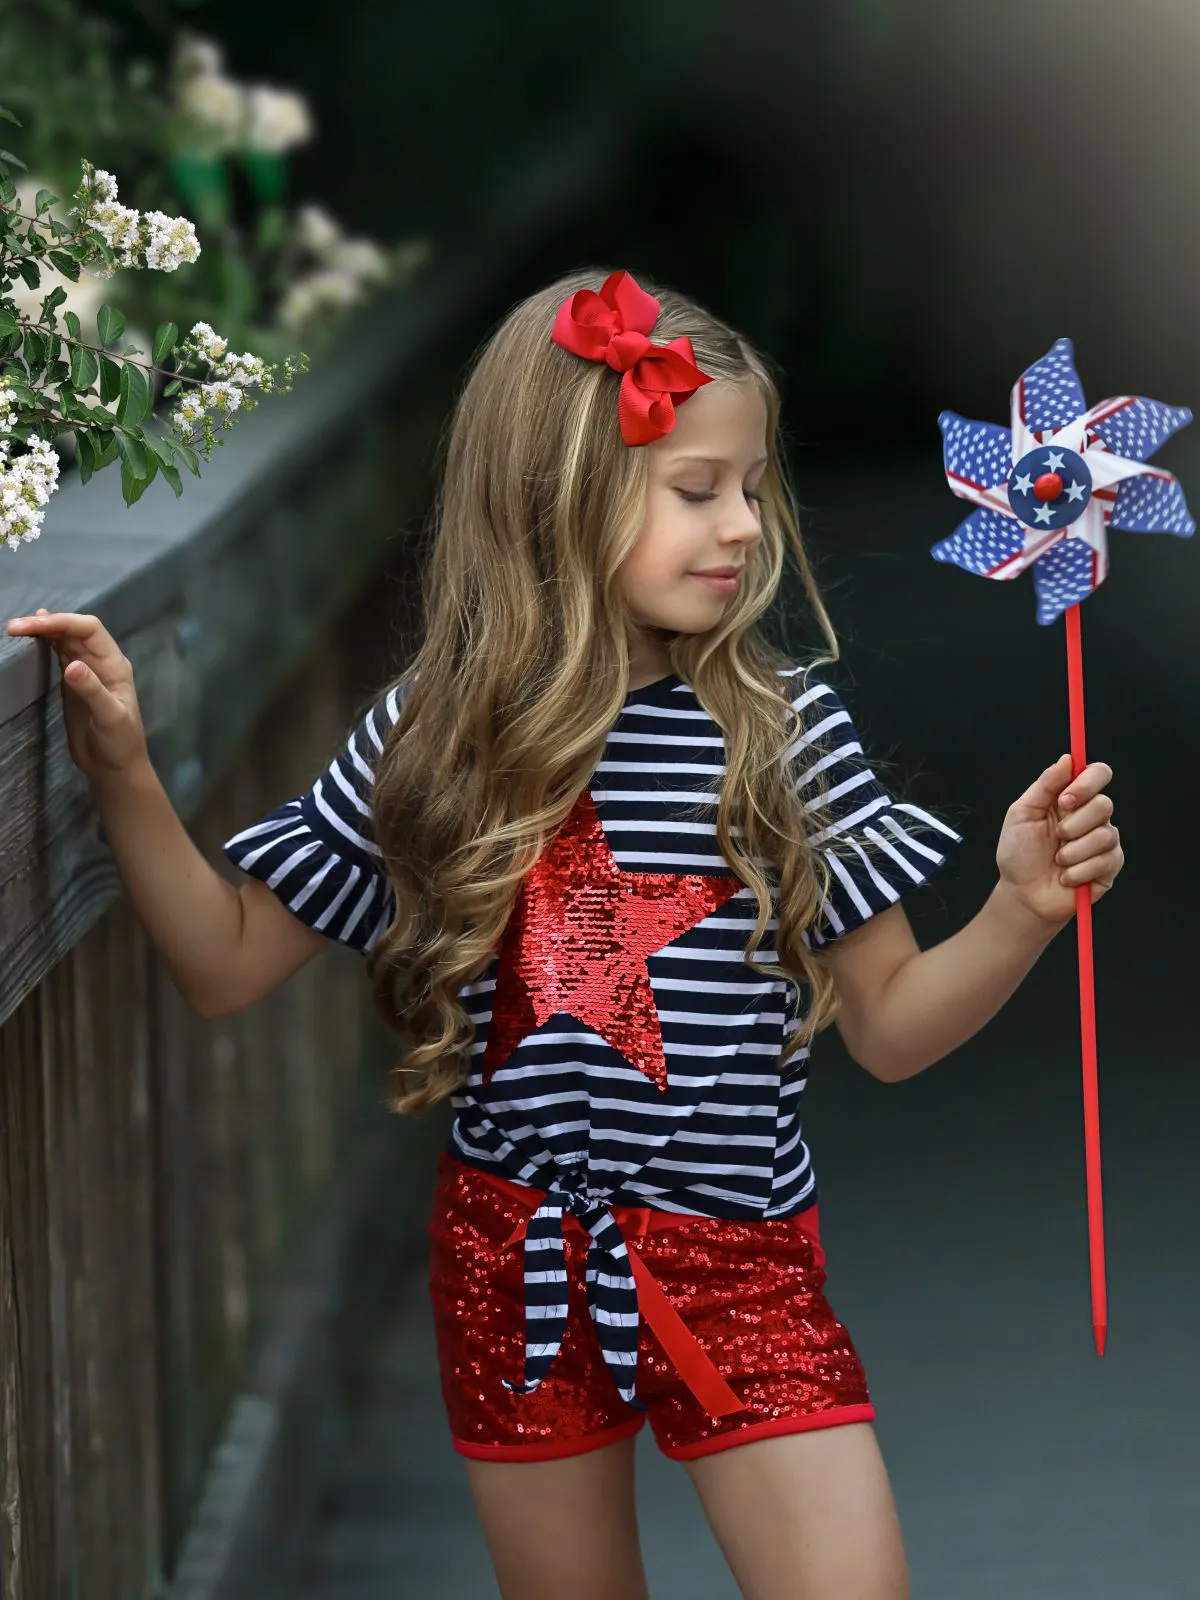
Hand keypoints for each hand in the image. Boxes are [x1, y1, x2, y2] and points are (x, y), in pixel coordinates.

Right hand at [6, 609, 149, 782]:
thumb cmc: (120, 742)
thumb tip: (71, 665)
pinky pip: (59, 655)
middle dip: (47, 623)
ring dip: (44, 630)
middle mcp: (101, 662)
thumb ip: (92, 691)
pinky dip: (45, 643)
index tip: (34, 623)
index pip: (89, 630)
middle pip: (74, 631)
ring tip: (17, 627)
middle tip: (14, 626)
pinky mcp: (72, 683)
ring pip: (65, 640)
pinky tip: (33, 635)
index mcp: (114, 664)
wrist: (115, 766)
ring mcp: (86, 671)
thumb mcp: (110, 718)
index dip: (63, 622)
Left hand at [995, 754, 1123, 926]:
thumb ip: (1045, 785)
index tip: (1064, 800)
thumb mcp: (1022, 813)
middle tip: (1056, 836)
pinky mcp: (1110, 866)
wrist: (1022, 893)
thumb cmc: (1019, 853)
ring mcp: (1104, 841)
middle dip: (1074, 824)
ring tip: (1057, 860)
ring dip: (1072, 851)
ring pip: (1105, 834)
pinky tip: (1066, 877)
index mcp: (1071, 799)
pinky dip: (1078, 871)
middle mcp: (1091, 816)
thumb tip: (1068, 759)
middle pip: (1104, 804)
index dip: (1087, 783)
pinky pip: (1105, 860)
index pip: (1098, 774)